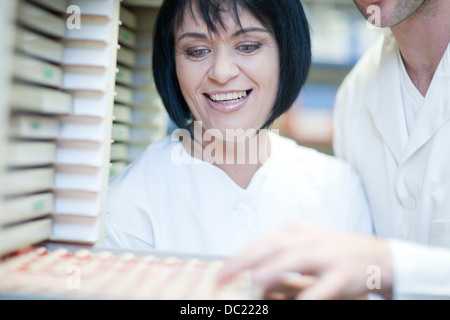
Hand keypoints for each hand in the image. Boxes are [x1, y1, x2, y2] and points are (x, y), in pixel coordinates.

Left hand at [219, 222, 392, 299]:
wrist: (376, 255)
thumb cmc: (335, 249)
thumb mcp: (306, 242)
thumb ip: (280, 251)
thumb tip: (250, 266)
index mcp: (297, 231)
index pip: (263, 241)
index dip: (241, 255)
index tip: (222, 269)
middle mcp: (310, 239)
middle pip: (275, 247)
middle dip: (248, 260)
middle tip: (226, 275)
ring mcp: (328, 255)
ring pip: (298, 259)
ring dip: (275, 269)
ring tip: (255, 280)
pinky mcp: (344, 273)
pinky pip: (324, 286)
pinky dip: (310, 295)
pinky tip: (298, 304)